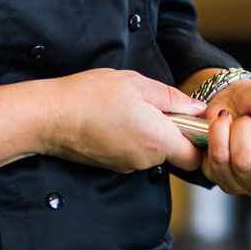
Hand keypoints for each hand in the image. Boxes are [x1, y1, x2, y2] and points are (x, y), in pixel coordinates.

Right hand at [44, 69, 205, 173]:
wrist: (50, 116)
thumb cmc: (92, 96)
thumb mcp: (138, 84)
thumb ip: (173, 98)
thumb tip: (197, 109)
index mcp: (158, 140)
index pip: (196, 157)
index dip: (199, 140)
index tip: (193, 120)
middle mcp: (145, 159)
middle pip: (175, 153)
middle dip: (173, 132)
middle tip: (158, 106)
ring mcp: (127, 165)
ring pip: (153, 152)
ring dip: (152, 133)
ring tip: (132, 108)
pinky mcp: (111, 165)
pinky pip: (134, 153)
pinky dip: (133, 138)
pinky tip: (117, 118)